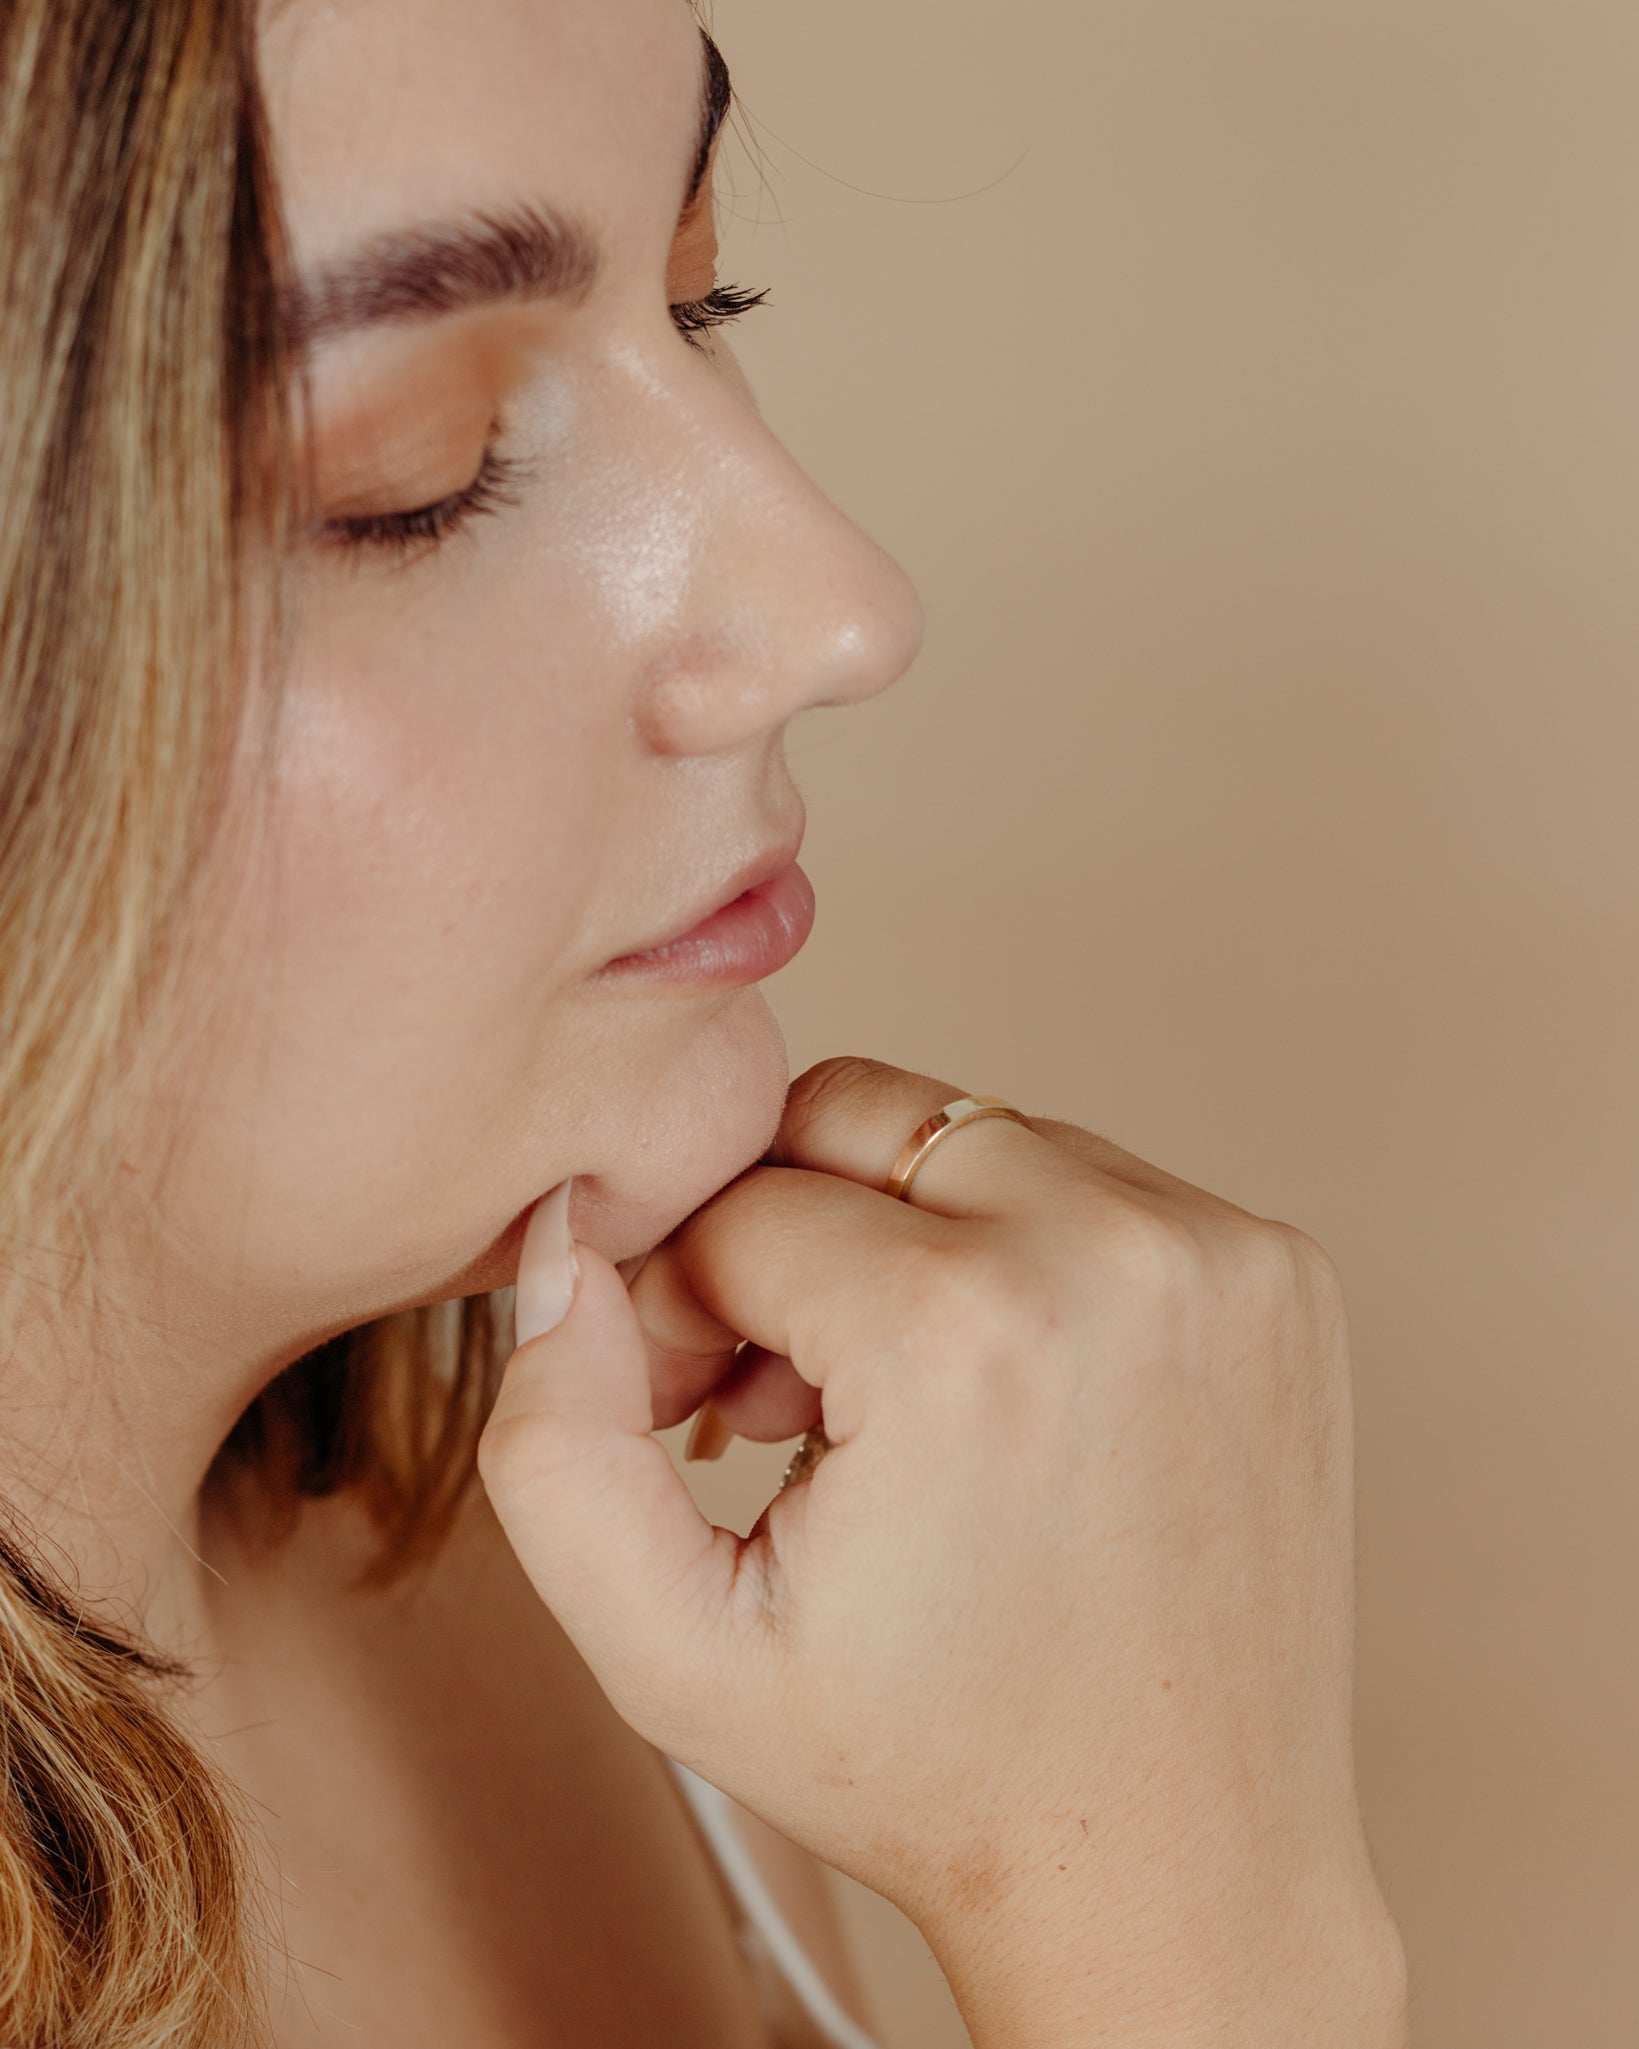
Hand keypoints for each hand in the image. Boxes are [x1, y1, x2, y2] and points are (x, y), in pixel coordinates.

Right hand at [479, 1057, 1403, 2043]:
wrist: (1175, 1859)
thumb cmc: (928, 1765)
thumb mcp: (671, 1649)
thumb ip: (552, 1438)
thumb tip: (564, 1243)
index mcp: (963, 1332)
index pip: (736, 1205)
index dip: (682, 1306)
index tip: (708, 1417)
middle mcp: (1115, 1251)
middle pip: (852, 1112)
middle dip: (781, 1226)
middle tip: (786, 1388)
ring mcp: (1222, 1250)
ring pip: (968, 1132)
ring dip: (900, 1232)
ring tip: (893, 1401)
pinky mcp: (1281, 1269)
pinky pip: (1089, 1180)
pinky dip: (1020, 1251)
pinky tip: (1004, 1393)